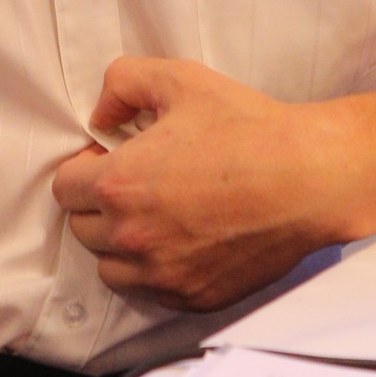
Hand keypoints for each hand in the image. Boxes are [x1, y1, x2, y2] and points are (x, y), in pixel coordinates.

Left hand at [51, 55, 346, 310]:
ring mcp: (162, 273)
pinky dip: (155, 270)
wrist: (311, 178)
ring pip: (110, 268)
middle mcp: (132, 236)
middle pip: (83, 229)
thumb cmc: (249, 128)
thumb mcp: (180, 80)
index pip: (64, 189)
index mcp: (119, 184)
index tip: (110, 160)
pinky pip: (150, 291)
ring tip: (155, 217)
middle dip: (100, 205)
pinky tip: (183, 241)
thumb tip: (100, 113)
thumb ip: (123, 83)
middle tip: (137, 184)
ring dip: (120, 244)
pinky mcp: (192, 296)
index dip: (83, 170)